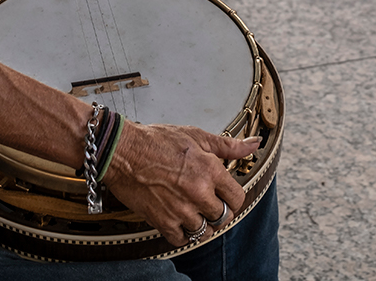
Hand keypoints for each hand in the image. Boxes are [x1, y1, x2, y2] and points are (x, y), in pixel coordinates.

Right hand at [103, 122, 260, 247]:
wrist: (122, 151)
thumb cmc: (156, 141)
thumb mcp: (196, 136)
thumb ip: (228, 146)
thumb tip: (253, 146)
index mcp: (210, 170)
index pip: (237, 198)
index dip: (233, 197)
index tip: (226, 195)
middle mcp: (198, 193)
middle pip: (223, 217)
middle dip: (219, 211)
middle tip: (209, 203)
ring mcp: (180, 209)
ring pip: (204, 232)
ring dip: (202, 224)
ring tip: (194, 212)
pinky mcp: (162, 221)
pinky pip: (182, 240)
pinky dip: (183, 234)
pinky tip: (179, 220)